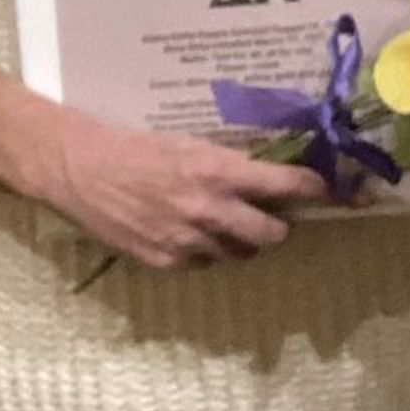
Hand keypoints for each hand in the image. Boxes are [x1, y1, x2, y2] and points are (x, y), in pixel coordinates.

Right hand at [39, 113, 323, 269]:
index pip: (288, 185)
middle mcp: (209, 209)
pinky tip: (185, 234)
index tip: (329, 192)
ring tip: (219, 224)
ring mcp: (187, 239)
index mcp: (219, 172)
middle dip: (276, 226)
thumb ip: (232, 165)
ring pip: (240, 253)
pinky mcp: (165, 260)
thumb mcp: (192, 147)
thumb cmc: (137, 149)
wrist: (79, 169)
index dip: (314, 190)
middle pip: (273, 234)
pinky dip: (202, 252)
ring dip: (239, 241)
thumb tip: (271, 177)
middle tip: (268, 217)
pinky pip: (203, 263)